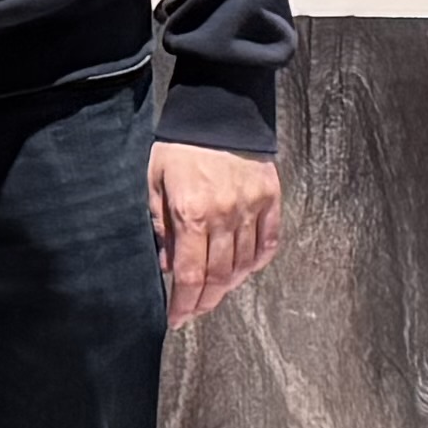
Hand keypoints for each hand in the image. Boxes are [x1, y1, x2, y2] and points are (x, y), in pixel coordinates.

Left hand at [154, 142, 282, 323]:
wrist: (218, 109)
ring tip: (215, 292)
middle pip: (218, 277)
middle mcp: (224, 215)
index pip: (189, 275)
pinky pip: (268, 242)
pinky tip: (245, 269)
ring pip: (244, 264)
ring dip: (229, 285)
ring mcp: (252, 207)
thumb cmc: (179, 146)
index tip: (177, 319)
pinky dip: (257, 261)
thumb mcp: (155, 183)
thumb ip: (161, 226)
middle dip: (205, 300)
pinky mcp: (271, 198)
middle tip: (195, 310)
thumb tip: (168, 265)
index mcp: (191, 213)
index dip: (183, 304)